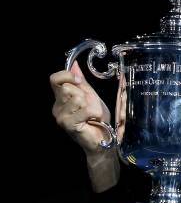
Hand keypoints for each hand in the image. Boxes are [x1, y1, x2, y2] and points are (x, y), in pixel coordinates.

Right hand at [50, 61, 118, 191]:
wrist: (103, 138)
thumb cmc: (97, 118)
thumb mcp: (91, 96)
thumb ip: (81, 82)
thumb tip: (74, 64)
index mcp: (61, 98)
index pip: (54, 79)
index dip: (67, 75)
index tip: (79, 80)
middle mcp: (57, 107)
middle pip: (68, 88)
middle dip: (85, 95)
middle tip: (91, 107)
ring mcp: (61, 117)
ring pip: (78, 98)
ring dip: (92, 105)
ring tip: (93, 115)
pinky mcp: (68, 124)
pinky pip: (85, 109)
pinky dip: (95, 113)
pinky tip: (93, 120)